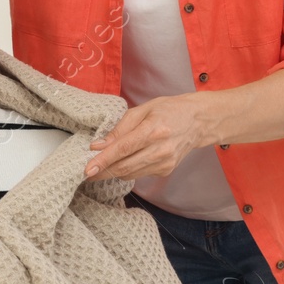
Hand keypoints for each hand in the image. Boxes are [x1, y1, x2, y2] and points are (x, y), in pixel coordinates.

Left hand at [84, 93, 214, 181]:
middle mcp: (161, 149)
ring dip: (112, 172)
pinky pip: (139, 174)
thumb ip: (120, 128)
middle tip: (85, 173)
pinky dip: (127, 170)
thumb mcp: (143, 110)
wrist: (199, 121)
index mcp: (153, 130)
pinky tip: (124, 162)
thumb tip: (98, 145)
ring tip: (100, 167)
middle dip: (102, 172)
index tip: (86, 168)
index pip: (123, 149)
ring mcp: (165, 162)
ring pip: (130, 174)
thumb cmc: (169, 110)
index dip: (103, 160)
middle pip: (125, 166)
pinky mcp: (166, 170)